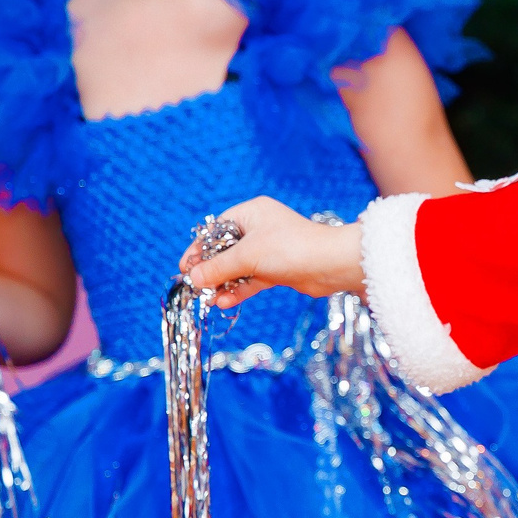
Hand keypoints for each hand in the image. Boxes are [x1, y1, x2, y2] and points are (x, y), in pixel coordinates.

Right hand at [179, 197, 365, 307]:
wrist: (332, 265)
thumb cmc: (291, 249)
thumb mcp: (248, 256)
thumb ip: (218, 267)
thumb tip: (192, 278)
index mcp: (250, 214)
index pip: (215, 230)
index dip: (199, 249)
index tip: (185, 268)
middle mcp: (259, 229)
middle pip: (225, 251)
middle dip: (210, 270)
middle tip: (195, 287)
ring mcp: (268, 250)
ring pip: (238, 268)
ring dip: (223, 284)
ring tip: (208, 300)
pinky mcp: (277, 269)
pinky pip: (251, 280)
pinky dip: (238, 290)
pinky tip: (224, 303)